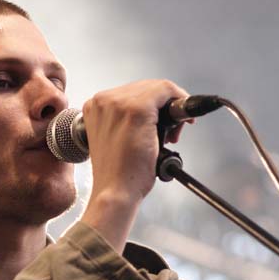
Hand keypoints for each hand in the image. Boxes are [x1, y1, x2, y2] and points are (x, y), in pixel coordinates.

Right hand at [80, 80, 189, 252]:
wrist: (114, 191)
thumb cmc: (117, 172)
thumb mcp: (114, 138)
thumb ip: (125, 119)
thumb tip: (155, 110)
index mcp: (94, 107)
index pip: (130, 93)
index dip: (152, 105)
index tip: (163, 122)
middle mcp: (103, 101)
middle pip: (145, 87)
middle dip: (163, 106)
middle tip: (172, 132)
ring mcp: (118, 103)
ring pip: (157, 88)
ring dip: (171, 107)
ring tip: (172, 134)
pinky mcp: (136, 109)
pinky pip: (165, 91)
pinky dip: (180, 101)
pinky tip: (184, 121)